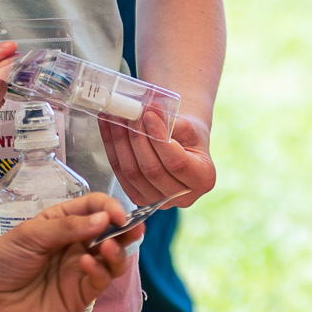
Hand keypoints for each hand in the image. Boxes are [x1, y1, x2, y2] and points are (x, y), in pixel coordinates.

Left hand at [0, 192, 134, 311]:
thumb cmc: (1, 263)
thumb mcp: (29, 235)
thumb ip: (67, 227)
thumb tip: (104, 220)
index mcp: (62, 222)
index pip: (94, 207)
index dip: (109, 207)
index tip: (117, 214)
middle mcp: (76, 244)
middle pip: (111, 232)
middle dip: (126, 228)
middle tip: (134, 228)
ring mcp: (80, 269)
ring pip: (114, 257)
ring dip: (118, 250)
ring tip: (108, 247)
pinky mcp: (81, 294)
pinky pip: (101, 280)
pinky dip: (101, 270)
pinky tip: (87, 265)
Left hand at [99, 111, 214, 207]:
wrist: (182, 148)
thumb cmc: (188, 136)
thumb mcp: (188, 126)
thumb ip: (170, 121)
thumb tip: (149, 110)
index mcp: (204, 179)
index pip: (177, 162)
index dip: (159, 139)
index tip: (148, 115)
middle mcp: (184, 197)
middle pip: (152, 170)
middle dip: (137, 139)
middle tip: (128, 114)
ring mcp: (159, 202)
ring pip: (133, 173)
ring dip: (120, 142)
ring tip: (114, 117)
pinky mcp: (139, 199)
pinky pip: (120, 175)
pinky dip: (112, 149)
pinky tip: (107, 127)